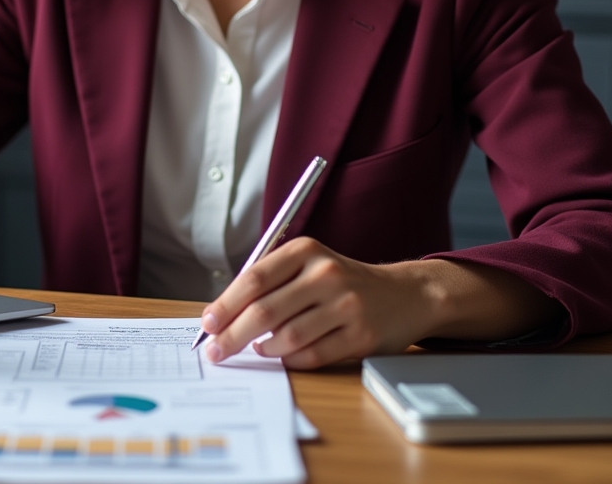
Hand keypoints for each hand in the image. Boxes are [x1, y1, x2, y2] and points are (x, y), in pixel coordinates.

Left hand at [199, 238, 435, 369]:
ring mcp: (345, 305)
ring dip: (264, 348)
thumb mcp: (309, 264)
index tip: (207, 323)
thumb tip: (225, 312)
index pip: (255, 278)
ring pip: (287, 336)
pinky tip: (281, 355)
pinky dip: (289, 360)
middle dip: (233, 335)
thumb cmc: (343, 280)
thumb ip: (272, 281)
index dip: (226, 303)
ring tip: (257, 348)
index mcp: (306, 250)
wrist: (404, 294)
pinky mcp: (359, 336)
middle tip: (216, 351)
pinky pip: (312, 355)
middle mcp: (325, 274)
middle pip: (265, 311)